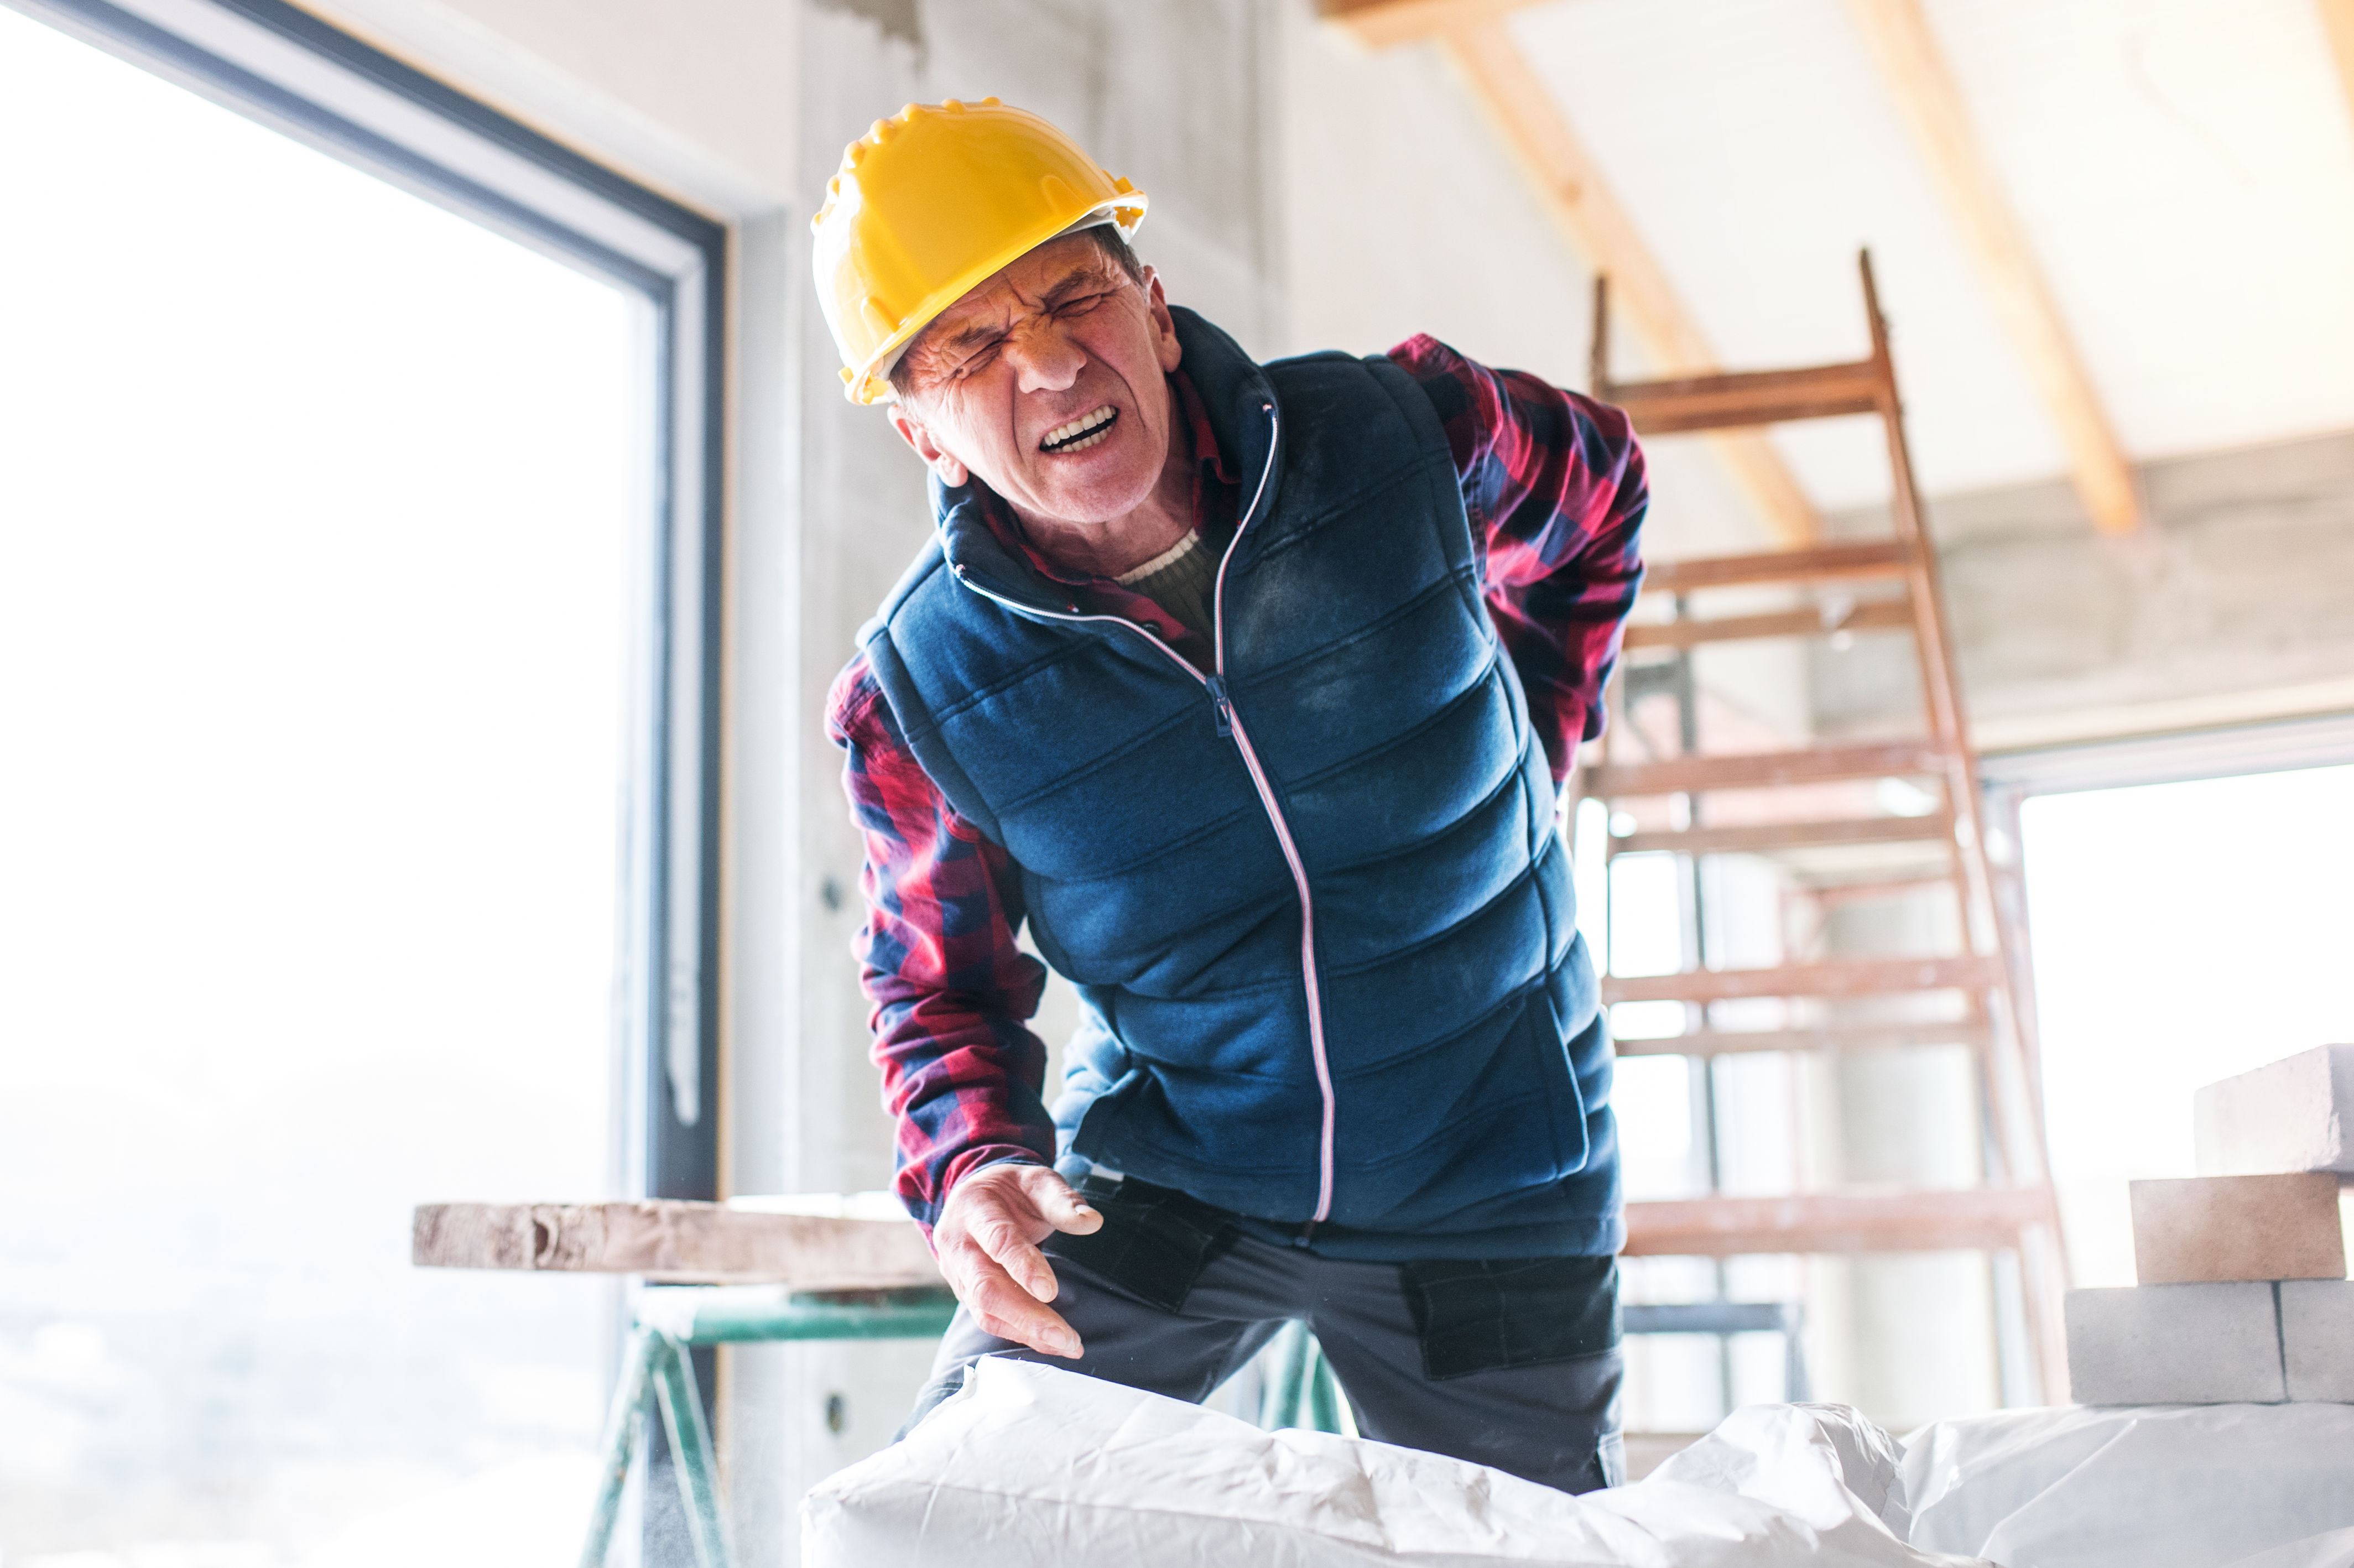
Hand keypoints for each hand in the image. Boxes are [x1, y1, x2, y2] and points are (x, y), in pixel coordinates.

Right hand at [932, 1162, 1102, 1358]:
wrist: (973, 1197)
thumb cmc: (1011, 1190)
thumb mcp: (1036, 1180)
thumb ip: (1062, 1199)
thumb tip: (1092, 1221)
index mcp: (973, 1207)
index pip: (997, 1240)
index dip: (1022, 1266)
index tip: (1051, 1292)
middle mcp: (957, 1243)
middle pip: (985, 1287)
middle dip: (1026, 1316)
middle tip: (1065, 1336)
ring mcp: (956, 1272)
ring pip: (984, 1311)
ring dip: (1026, 1332)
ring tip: (1067, 1344)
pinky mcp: (964, 1293)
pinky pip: (988, 1319)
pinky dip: (1020, 1333)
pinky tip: (1050, 1342)